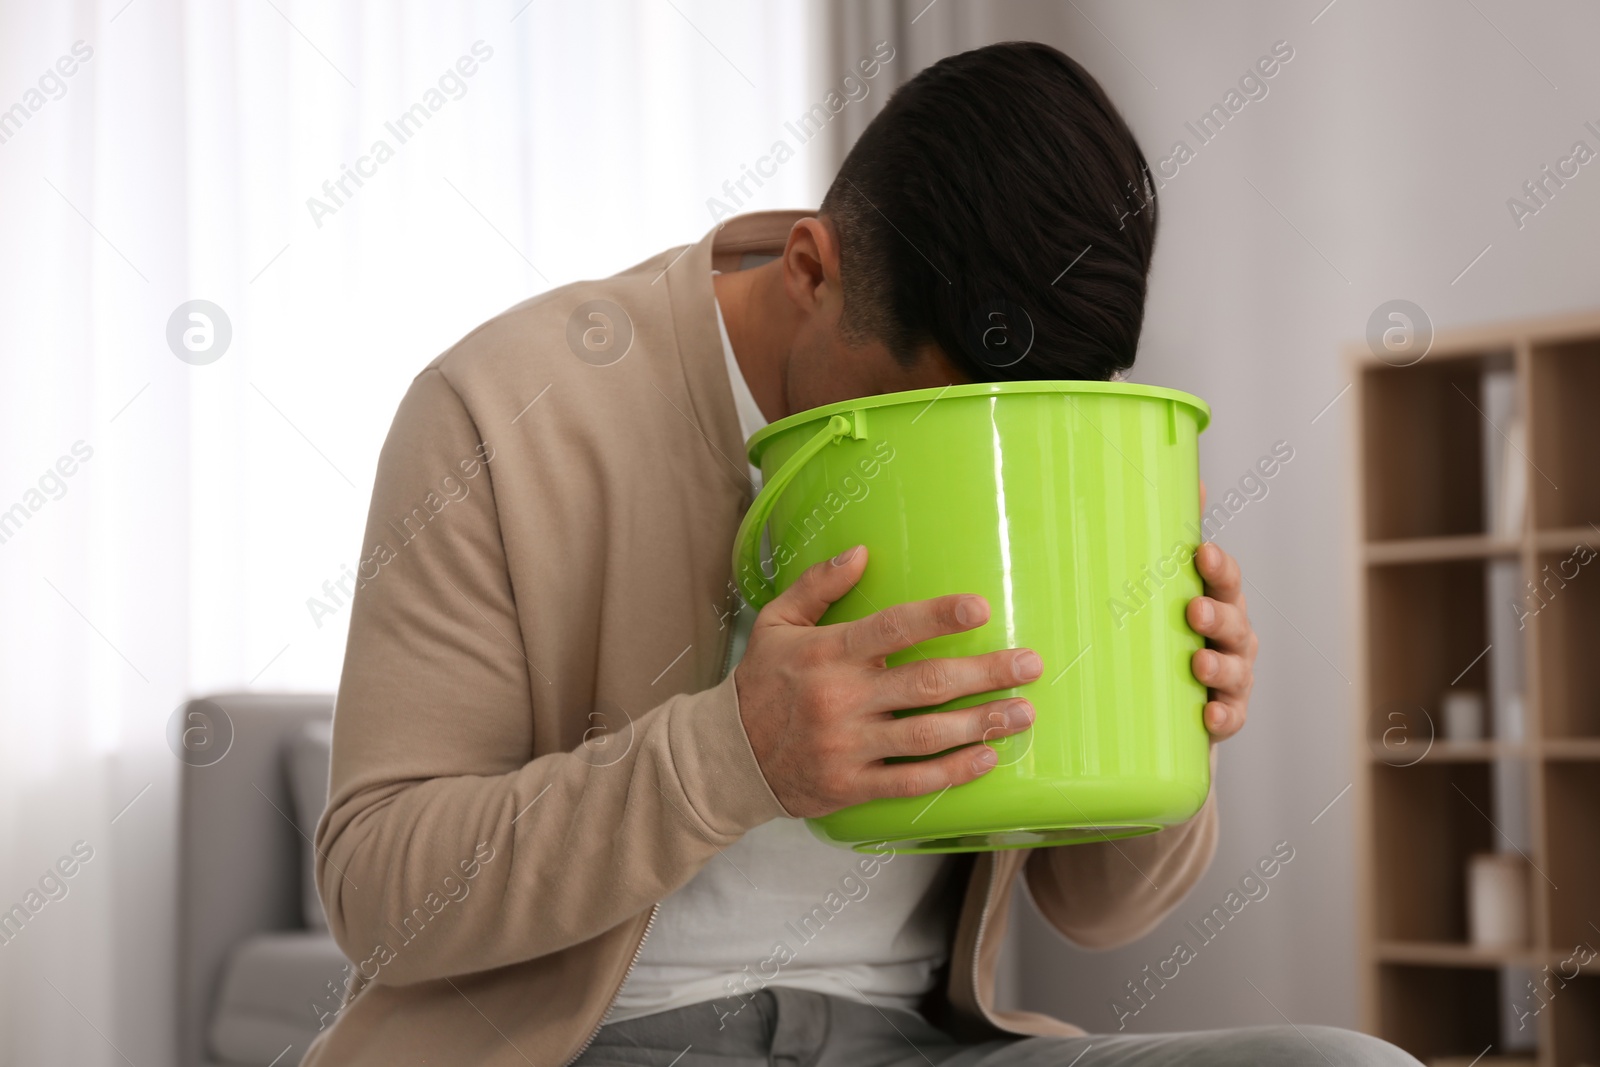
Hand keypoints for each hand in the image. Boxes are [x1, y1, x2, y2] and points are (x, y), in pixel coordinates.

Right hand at [733, 545, 1041, 818]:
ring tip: (1024, 711)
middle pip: (926, 685)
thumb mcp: (777, 623)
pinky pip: (910, 782)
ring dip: (982, 724)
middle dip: (985, 674)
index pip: (891, 629)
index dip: (937, 617)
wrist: (728, 758)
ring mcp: (848, 747)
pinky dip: (952, 773)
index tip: (980, 608)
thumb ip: (817, 584)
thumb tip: (862, 552)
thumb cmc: (760, 683)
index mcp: (827, 654)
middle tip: (1029, 665)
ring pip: (927, 736)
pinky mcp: (852, 786)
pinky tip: (987, 758)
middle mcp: (841, 700)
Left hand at [1186, 482, 1256, 741]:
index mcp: (1219, 601)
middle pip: (1234, 623)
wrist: (1172, 702)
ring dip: (1219, 667)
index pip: (1226, 579)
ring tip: (1199, 665)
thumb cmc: (1171, 634)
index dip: (1217, 566)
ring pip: (1235, 671)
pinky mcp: (1227, 716)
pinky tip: (1209, 716)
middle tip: (1194, 610)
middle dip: (1217, 616)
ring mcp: (1234, 679)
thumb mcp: (1168, 589)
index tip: (1201, 553)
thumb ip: (1173, 539)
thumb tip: (1188, 480)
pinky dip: (1223, 717)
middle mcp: (1233, 637)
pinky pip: (1231, 717)